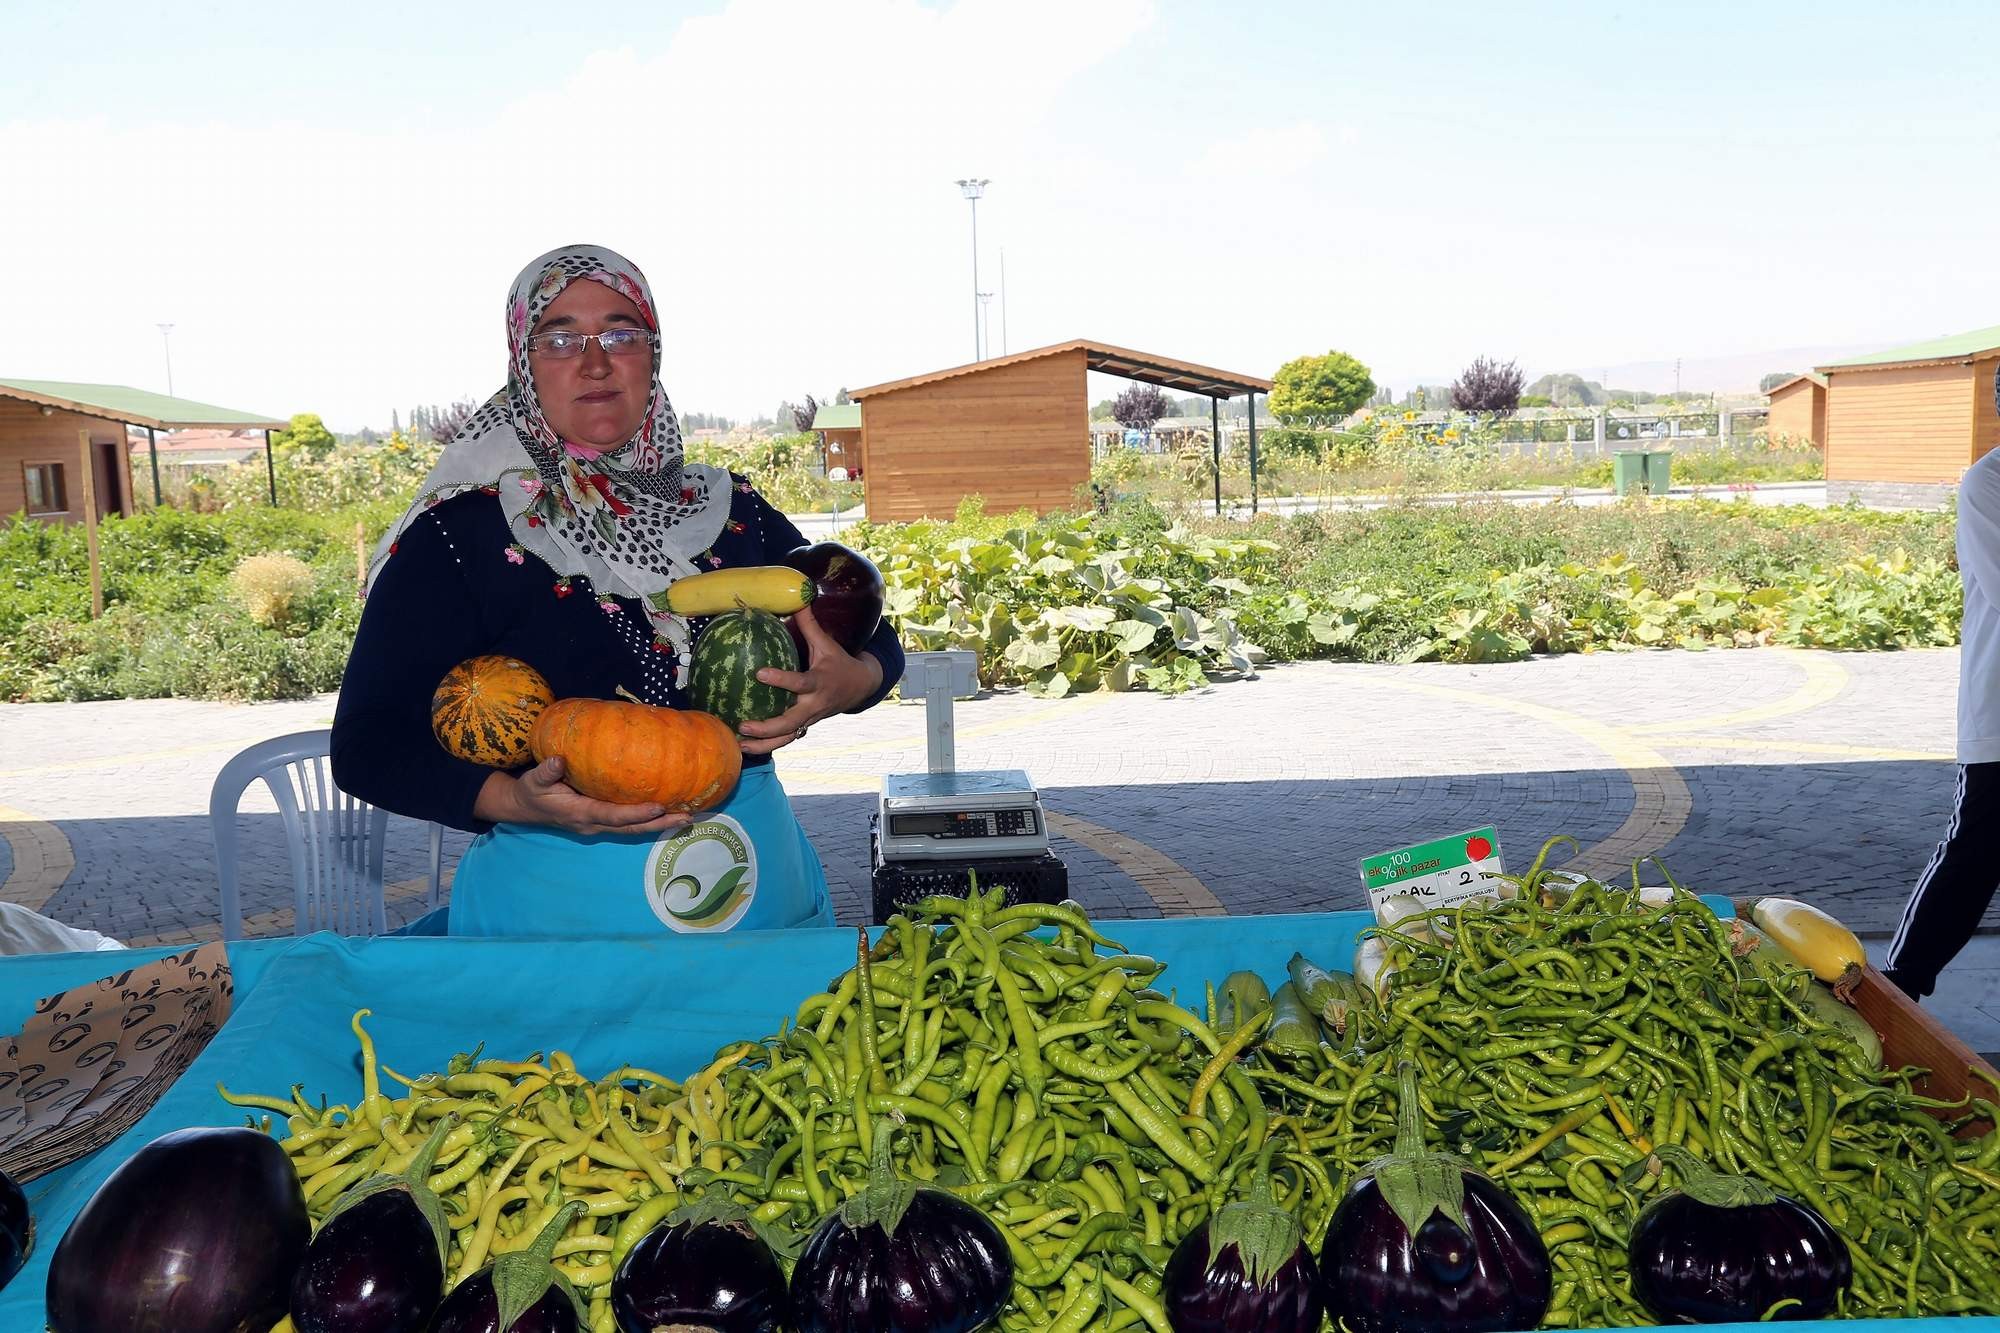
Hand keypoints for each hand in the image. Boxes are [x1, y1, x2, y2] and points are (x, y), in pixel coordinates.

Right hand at [475, 757, 691, 835]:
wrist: (525, 807)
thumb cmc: (532, 792)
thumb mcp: (534, 781)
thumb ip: (546, 772)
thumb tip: (558, 760)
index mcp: (580, 813)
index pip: (613, 816)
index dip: (636, 814)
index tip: (658, 807)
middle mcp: (594, 823)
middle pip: (631, 828)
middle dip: (659, 824)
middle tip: (687, 817)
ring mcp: (599, 825)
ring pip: (633, 829)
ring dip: (660, 824)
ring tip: (687, 816)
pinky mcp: (602, 820)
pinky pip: (629, 823)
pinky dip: (649, 820)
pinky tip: (668, 811)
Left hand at [736, 604, 883, 755]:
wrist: (860, 688)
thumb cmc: (838, 662)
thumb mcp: (827, 644)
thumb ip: (809, 624)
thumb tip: (797, 597)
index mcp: (819, 683)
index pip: (800, 683)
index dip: (781, 680)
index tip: (759, 673)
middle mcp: (814, 705)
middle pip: (791, 722)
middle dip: (767, 727)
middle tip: (743, 724)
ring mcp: (810, 719)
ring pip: (787, 738)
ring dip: (764, 745)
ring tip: (740, 745)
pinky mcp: (805, 727)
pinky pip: (786, 740)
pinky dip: (767, 746)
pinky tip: (745, 747)